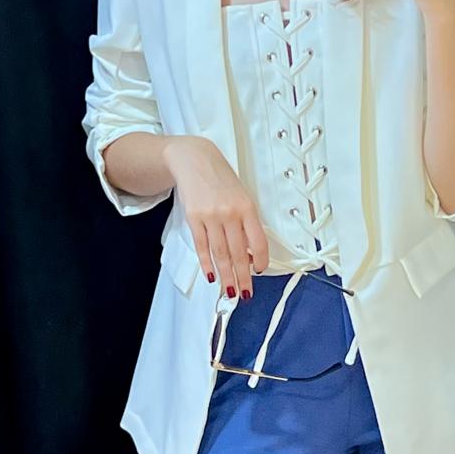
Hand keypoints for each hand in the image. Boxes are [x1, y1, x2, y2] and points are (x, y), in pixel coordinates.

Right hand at [164, 136, 269, 298]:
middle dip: (243, 277)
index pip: (258, 241)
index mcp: (247, 207)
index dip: (260, 261)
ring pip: (220, 254)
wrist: (194, 160)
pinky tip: (211, 275)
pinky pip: (202, 246)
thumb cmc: (220, 180)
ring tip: (230, 291)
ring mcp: (211, 216)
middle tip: (245, 293)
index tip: (260, 272)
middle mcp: (230, 213)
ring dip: (226, 276)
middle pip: (239, 253)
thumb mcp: (241, 196)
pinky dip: (206, 264)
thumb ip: (246, 222)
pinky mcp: (194, 218)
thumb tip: (249, 253)